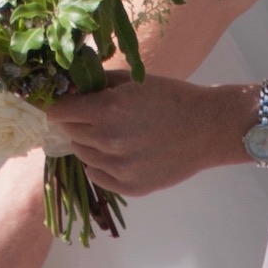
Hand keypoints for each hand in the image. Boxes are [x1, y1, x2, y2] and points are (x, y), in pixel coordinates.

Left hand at [44, 77, 248, 196]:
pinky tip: (119, 153)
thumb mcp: (131, 81)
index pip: (58, 112)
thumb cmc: (170, 97)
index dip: (60, 106)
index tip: (66, 105)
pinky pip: (97, 176)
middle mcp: (107, 141)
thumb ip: (96, 85)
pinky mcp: (131, 186)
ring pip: (82, 155)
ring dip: (89, 143)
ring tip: (113, 134)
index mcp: (105, 110)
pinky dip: (101, 165)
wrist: (208, 127)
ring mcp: (119, 167)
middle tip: (97, 117)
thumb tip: (67, 88)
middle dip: (77, 123)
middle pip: (69, 133)